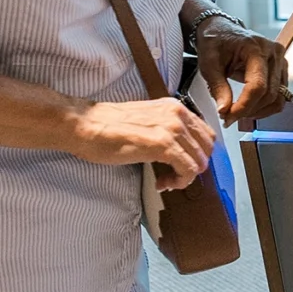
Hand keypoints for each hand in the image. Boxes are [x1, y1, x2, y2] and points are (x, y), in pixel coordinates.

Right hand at [68, 95, 213, 189]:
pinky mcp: (163, 145)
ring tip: (165, 181)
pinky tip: (162, 183)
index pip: (205, 135)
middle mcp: (177, 115)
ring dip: (185, 177)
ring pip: (199, 161)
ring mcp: (171, 129)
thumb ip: (166, 132)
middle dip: (193, 167)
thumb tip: (180, 153)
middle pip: (206, 149)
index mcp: (174, 107)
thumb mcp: (147, 123)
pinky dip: (179, 181)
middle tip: (172, 176)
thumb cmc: (108, 126)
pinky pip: (188, 169)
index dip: (195, 154)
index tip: (178, 164)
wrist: (86, 125)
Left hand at [195, 23, 290, 129]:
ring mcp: (281, 61)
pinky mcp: (282, 69)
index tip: (227, 117)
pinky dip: (266, 106)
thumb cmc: (215, 43)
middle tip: (228, 117)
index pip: (257, 86)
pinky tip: (250, 108)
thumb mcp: (209, 64)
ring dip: (259, 111)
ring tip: (239, 113)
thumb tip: (224, 111)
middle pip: (269, 94)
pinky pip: (280, 95)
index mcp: (255, 48)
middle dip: (248, 111)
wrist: (222, 30)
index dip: (243, 106)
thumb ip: (218, 87)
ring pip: (278, 98)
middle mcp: (274, 53)